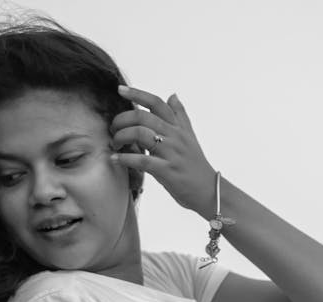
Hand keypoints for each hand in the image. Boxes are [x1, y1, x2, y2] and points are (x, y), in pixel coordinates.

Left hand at [109, 85, 216, 219]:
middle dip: (122, 119)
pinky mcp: (167, 170)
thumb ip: (180, 115)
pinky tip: (115, 159)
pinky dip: (125, 158)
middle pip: (143, 116)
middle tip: (113, 128)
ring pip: (140, 134)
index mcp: (178, 127)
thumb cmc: (195, 165)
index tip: (120, 90)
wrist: (209, 190)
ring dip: (121, 136)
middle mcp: (175, 136)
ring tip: (115, 143)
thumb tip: (172, 95)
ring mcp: (171, 153)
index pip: (157, 103)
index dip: (137, 93)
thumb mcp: (190, 137)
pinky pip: (142, 160)